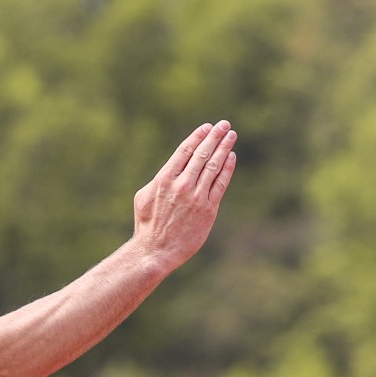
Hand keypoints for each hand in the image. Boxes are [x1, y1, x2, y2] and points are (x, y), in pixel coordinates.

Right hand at [131, 120, 237, 269]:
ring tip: (231, 136)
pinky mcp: (208, 210)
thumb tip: (171, 169)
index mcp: (163, 179)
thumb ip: (159, 181)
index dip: (197, 137)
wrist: (156, 251)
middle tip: (224, 125)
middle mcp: (181, 185)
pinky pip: (220, 184)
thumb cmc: (147, 225)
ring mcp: (196, 197)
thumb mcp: (144, 197)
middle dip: (214, 137)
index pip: (184, 151)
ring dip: (224, 148)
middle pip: (202, 154)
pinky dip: (227, 169)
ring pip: (213, 166)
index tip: (207, 127)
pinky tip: (231, 158)